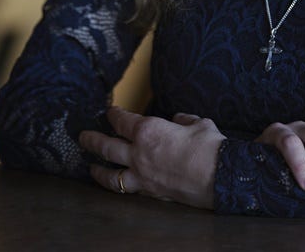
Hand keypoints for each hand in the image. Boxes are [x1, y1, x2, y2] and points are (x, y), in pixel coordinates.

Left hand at [77, 105, 224, 208]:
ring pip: (111, 174)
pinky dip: (119, 186)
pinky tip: (117, 184)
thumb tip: (178, 120)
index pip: (122, 120)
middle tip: (83, 137)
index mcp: (148, 130)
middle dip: (92, 140)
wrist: (221, 176)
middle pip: (106, 146)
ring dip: (98, 169)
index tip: (110, 112)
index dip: (113, 115)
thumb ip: (183, 120)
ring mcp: (143, 175)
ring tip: (90, 167)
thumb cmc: (209, 146)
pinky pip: (128, 189)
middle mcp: (139, 153)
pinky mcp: (151, 192)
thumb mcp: (198, 122)